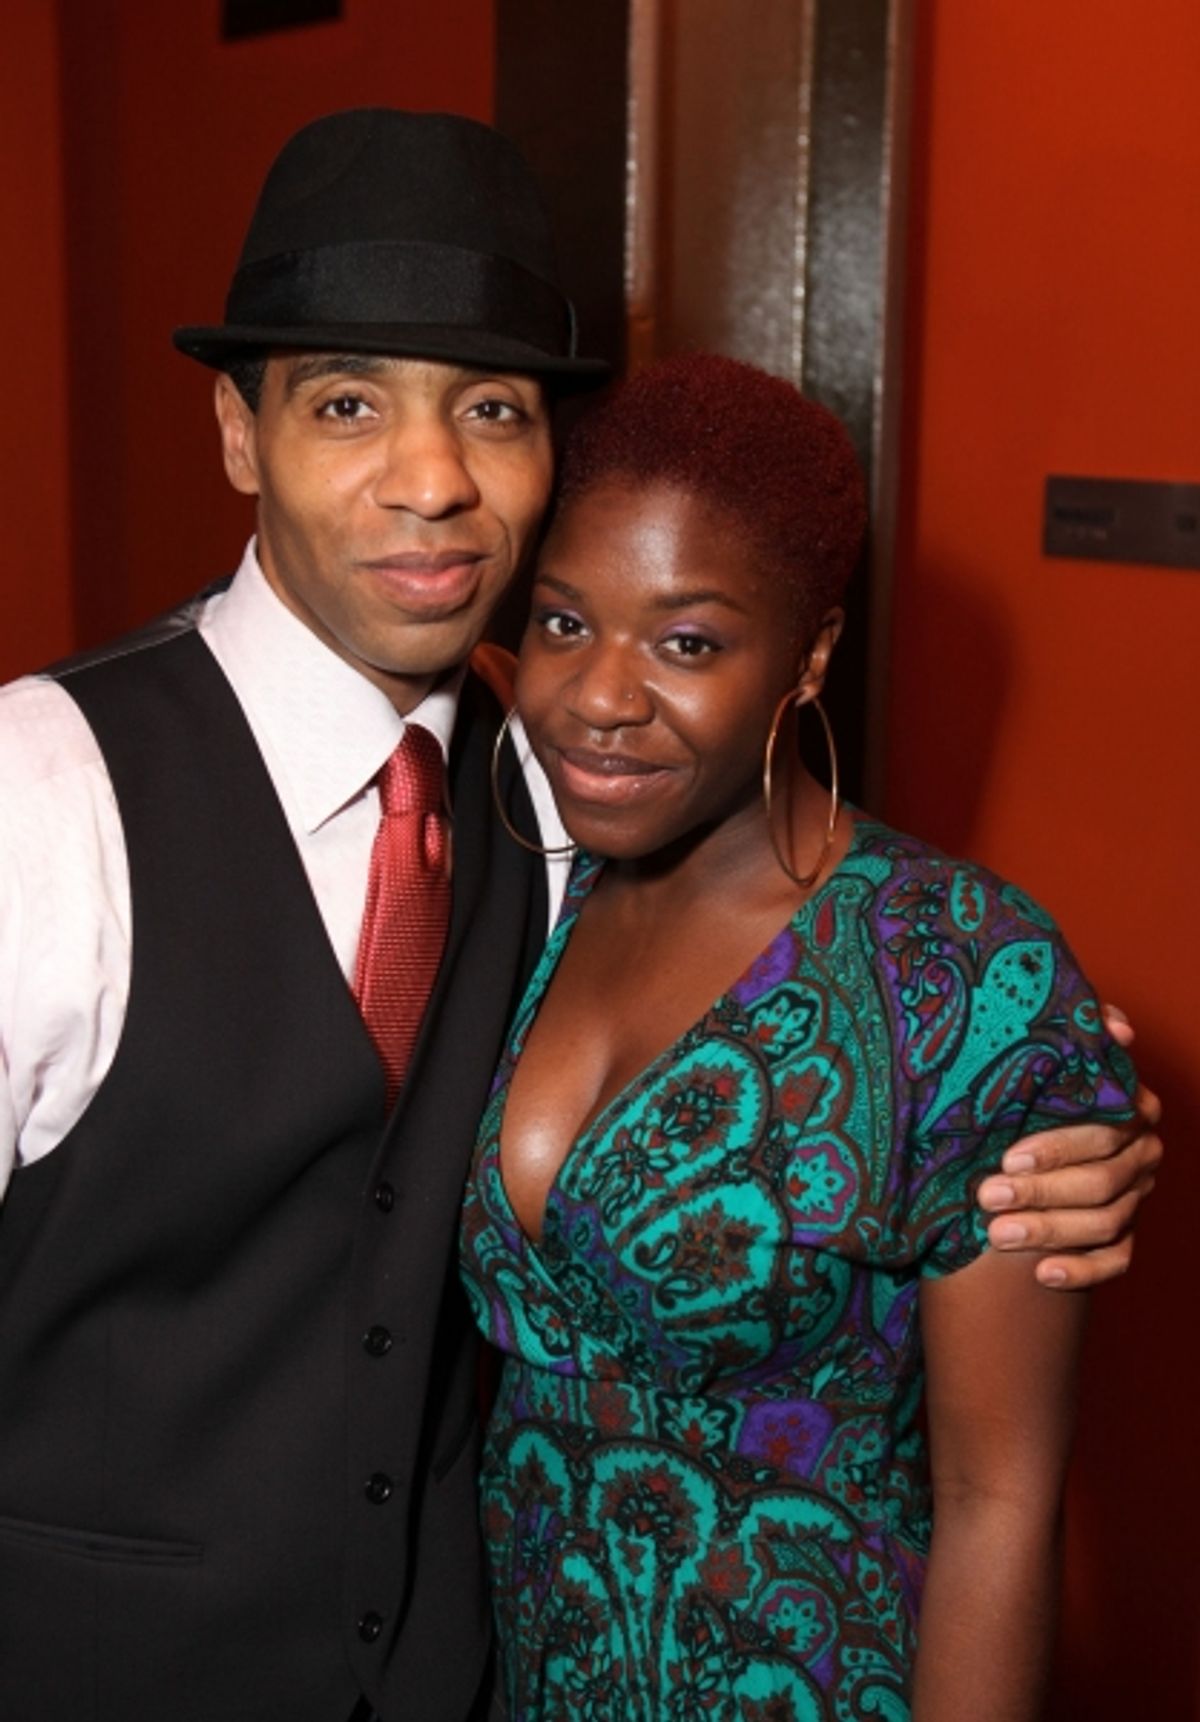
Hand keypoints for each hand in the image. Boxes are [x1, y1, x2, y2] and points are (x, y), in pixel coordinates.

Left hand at [976, 1004, 1162, 1289]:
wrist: (1019, 1134)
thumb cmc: (1031, 1085)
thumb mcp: (1046, 1056)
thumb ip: (1080, 1036)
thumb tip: (1117, 1025)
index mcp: (1128, 1107)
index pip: (1104, 1132)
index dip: (1059, 1148)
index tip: (1009, 1156)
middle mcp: (1140, 1153)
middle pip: (1100, 1183)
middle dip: (1041, 1194)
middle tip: (988, 1198)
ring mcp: (1135, 1197)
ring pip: (1104, 1223)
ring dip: (1050, 1232)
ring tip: (996, 1235)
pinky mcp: (1124, 1236)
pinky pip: (1116, 1261)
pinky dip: (1081, 1271)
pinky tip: (1041, 1274)